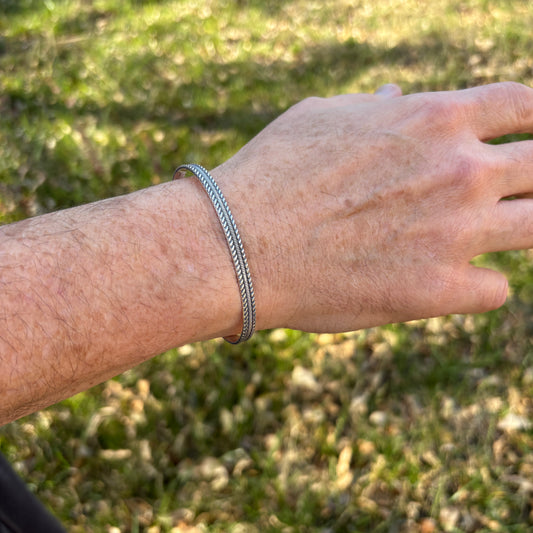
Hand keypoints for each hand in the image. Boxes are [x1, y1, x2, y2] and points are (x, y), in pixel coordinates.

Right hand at [213, 82, 532, 332]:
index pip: (523, 105)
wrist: (238, 245)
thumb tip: (397, 99)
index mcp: (435, 118)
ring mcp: (456, 233)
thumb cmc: (272, 174)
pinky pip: (496, 290)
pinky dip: (477, 285)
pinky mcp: (437, 291)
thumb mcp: (321, 117)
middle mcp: (460, 171)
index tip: (524, 137)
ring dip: (520, 231)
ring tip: (484, 238)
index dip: (532, 121)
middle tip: (512, 193)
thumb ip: (373, 108)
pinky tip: (446, 283)